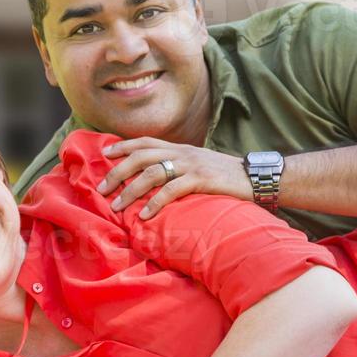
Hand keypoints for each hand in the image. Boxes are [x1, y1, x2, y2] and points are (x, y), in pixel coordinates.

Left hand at [96, 138, 249, 218]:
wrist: (254, 177)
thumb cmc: (224, 175)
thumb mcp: (198, 164)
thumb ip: (178, 165)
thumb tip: (155, 177)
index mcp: (179, 147)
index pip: (145, 142)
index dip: (123, 146)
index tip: (104, 154)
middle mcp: (182, 152)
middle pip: (141, 157)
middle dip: (118, 172)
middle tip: (101, 188)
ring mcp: (191, 165)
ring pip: (152, 173)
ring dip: (131, 190)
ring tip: (117, 206)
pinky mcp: (201, 180)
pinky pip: (172, 189)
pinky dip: (155, 203)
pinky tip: (145, 215)